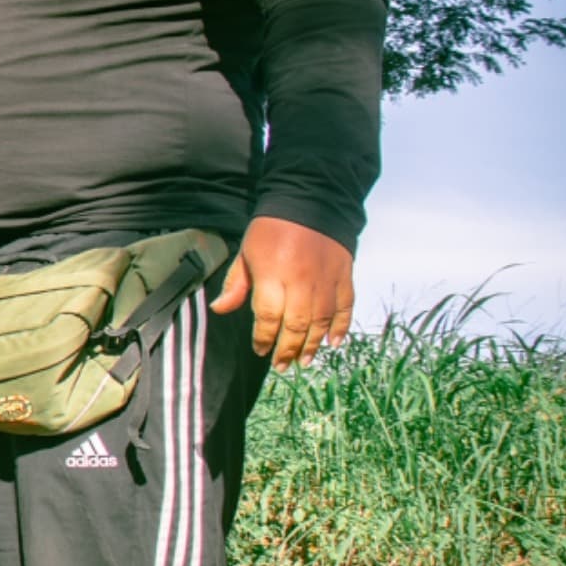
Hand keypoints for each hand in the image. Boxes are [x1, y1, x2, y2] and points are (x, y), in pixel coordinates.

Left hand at [211, 216, 355, 370]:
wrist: (311, 200)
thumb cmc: (271, 229)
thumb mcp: (246, 252)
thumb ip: (236, 284)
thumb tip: (220, 309)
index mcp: (273, 274)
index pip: (269, 317)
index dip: (264, 338)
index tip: (260, 349)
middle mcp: (302, 280)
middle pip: (296, 325)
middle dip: (288, 349)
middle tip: (282, 366)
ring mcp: (327, 279)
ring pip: (321, 321)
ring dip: (312, 345)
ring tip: (304, 361)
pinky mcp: (345, 275)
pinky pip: (345, 307)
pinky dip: (341, 326)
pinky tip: (334, 343)